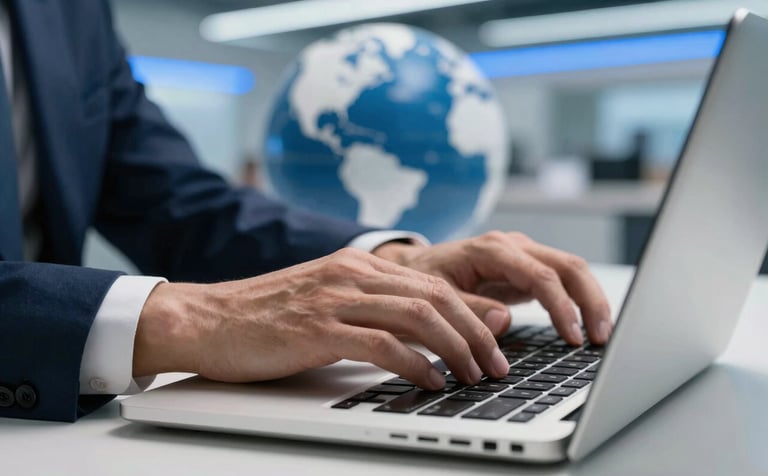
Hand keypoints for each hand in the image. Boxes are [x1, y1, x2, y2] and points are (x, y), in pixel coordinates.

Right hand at [133, 248, 509, 389]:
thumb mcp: (329, 302)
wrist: (207, 318)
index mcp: (359, 265)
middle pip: (437, 296)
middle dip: (476, 333)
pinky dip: (417, 365)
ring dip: (456, 349)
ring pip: (419, 316)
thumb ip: (375, 308)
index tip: (496, 341)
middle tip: (497, 365)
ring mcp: (336, 298)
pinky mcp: (318, 328)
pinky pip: (383, 344)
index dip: (473, 313)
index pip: (434, 282)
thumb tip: (427, 330)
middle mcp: (353, 273)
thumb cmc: (267, 317)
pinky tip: (431, 382)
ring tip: (474, 376)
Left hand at [373, 232, 611, 345]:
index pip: (541, 275)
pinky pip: (562, 281)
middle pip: (569, 266)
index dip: (561, 307)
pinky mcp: (527, 268)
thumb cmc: (420, 281)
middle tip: (603, 338)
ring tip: (602, 336)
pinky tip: (587, 327)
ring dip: (591, 301)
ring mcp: (523, 255)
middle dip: (591, 302)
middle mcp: (513, 246)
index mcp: (492, 249)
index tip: (572, 338)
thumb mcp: (435, 296)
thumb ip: (468, 308)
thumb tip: (504, 320)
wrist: (412, 268)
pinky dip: (579, 302)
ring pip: (572, 270)